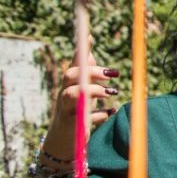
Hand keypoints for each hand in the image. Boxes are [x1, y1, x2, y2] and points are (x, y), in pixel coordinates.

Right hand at [44, 37, 118, 160]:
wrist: (63, 142)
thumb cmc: (76, 112)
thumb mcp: (82, 91)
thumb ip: (86, 74)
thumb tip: (90, 52)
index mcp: (70, 84)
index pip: (74, 63)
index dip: (80, 50)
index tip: (89, 35)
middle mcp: (65, 94)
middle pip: (71, 74)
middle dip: (91, 71)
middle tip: (113, 74)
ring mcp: (66, 109)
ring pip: (74, 93)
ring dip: (94, 90)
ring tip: (112, 92)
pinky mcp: (72, 125)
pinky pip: (84, 117)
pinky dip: (99, 114)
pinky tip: (110, 113)